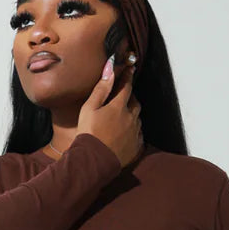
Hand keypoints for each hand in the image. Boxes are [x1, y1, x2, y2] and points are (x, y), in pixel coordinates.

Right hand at [76, 55, 142, 169]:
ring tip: (124, 116)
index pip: (127, 86)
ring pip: (138, 118)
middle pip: (135, 102)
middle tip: (124, 96)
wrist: (94, 161)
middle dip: (131, 97)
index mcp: (119, 107)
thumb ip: (101, 88)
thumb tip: (110, 68)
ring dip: (133, 114)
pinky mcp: (136, 147)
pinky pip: (139, 135)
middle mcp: (131, 118)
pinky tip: (127, 132)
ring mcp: (135, 133)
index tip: (130, 69)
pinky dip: (134, 131)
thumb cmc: (89, 133)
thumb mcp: (89, 108)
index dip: (128, 76)